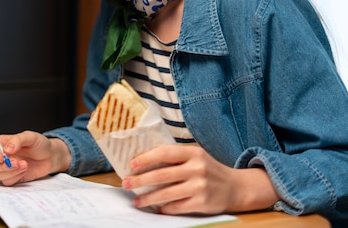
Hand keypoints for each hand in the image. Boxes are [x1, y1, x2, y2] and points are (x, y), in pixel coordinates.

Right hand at [0, 131, 70, 185]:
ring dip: (11, 172)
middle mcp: (0, 156)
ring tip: (25, 164)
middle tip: (16, 162)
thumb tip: (6, 150)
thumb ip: (17, 140)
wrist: (50, 156)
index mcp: (0, 144)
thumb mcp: (29, 136)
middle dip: (2, 166)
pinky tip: (25, 169)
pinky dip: (16, 177)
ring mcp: (5, 168)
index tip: (2, 156)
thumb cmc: (39, 144)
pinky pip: (7, 182)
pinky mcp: (12, 177)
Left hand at [121, 145, 278, 214]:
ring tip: (136, 200)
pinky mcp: (202, 203)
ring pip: (166, 193)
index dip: (146, 158)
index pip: (165, 153)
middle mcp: (197, 168)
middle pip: (162, 175)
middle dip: (140, 180)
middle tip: (126, 183)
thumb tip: (144, 162)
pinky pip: (177, 207)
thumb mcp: (195, 157)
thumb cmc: (208, 169)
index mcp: (193, 153)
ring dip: (148, 198)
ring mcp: (200, 186)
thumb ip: (175, 158)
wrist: (236, 187)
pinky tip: (156, 209)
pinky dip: (164, 208)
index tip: (132, 164)